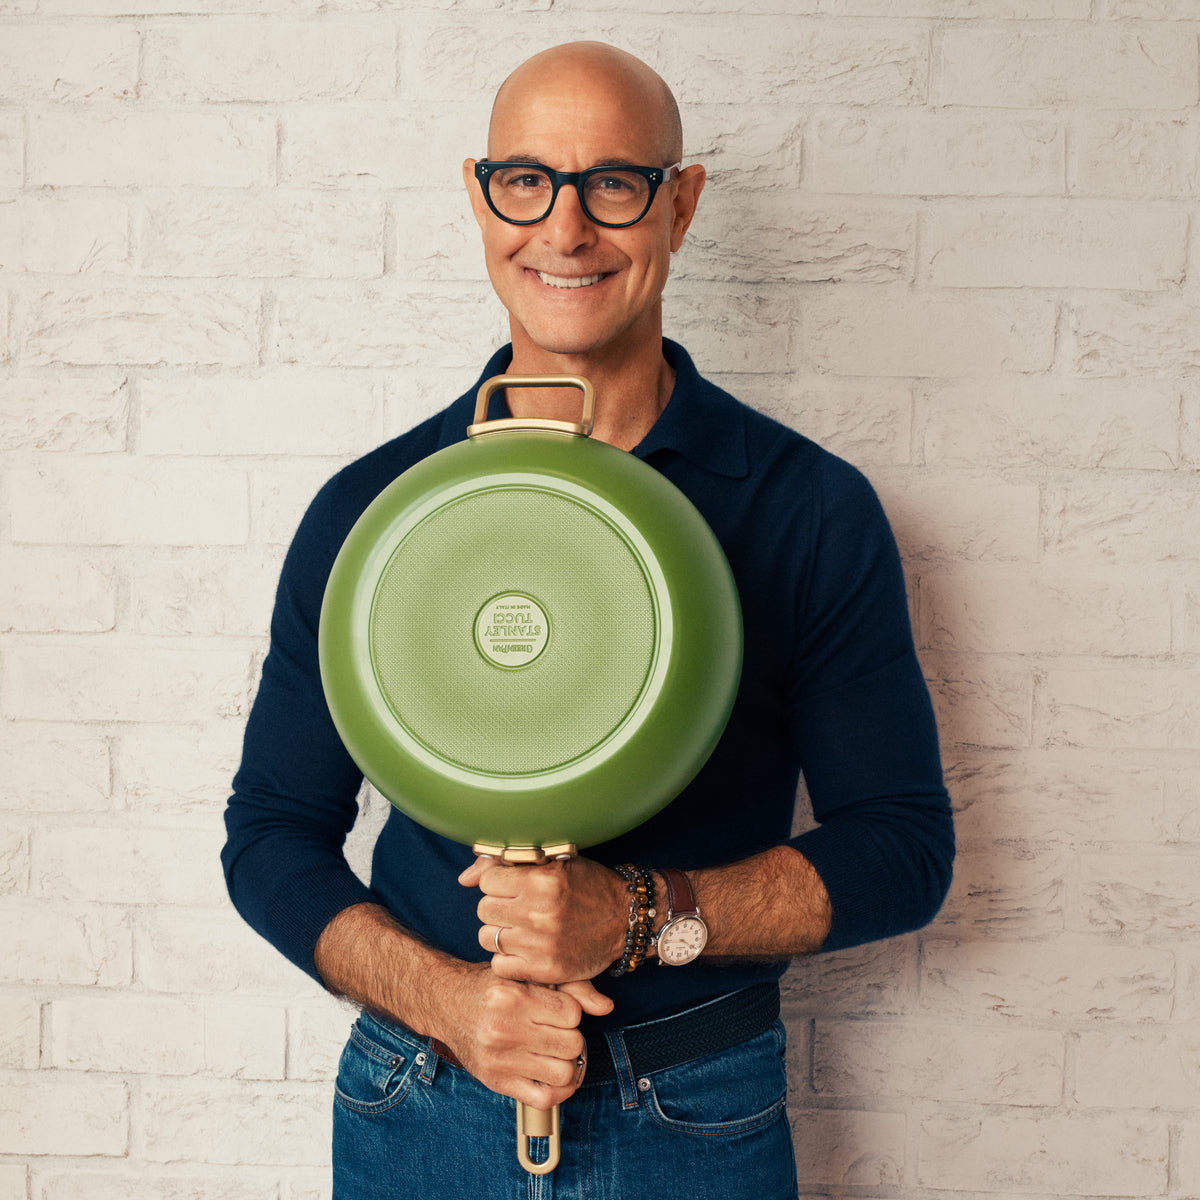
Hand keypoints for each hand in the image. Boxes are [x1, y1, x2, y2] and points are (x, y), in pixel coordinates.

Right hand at [440, 963, 611, 1109]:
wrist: (447, 1003)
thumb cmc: (490, 986)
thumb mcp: (524, 974)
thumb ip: (569, 986)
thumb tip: (607, 1007)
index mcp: (514, 997)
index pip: (572, 1014)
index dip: (572, 1012)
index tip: (559, 1010)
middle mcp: (505, 1029)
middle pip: (572, 1045)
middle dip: (571, 1037)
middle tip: (557, 1031)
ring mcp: (500, 1059)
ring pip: (563, 1073)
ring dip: (567, 1064)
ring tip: (556, 1052)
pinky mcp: (497, 1082)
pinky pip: (544, 1099)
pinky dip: (559, 1091)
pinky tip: (554, 1077)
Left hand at [459, 855, 629, 983]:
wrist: (624, 919)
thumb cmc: (588, 885)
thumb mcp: (554, 862)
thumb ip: (506, 864)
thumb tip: (464, 878)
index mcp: (541, 880)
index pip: (487, 881)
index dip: (498, 883)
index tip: (512, 887)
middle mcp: (539, 912)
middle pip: (484, 909)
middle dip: (497, 907)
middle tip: (517, 908)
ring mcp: (541, 944)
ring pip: (487, 937)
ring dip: (500, 932)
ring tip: (521, 928)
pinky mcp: (546, 970)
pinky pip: (500, 965)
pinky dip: (507, 958)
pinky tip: (524, 949)